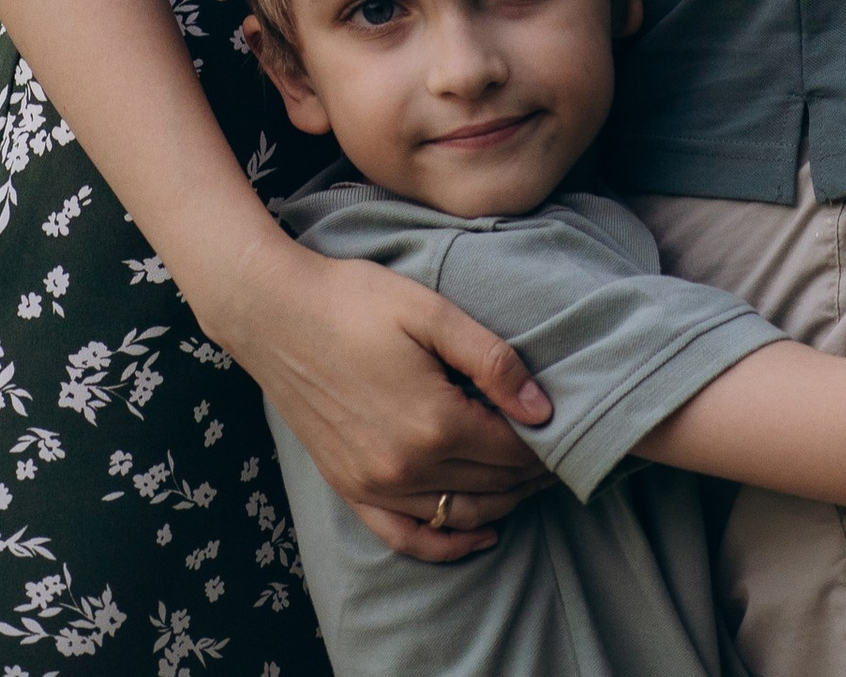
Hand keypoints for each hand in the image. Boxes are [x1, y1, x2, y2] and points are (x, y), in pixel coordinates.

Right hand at [213, 236, 554, 560]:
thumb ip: (491, 359)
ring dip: (502, 504)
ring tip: (530, 481)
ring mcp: (374, 485)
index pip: (511, 450)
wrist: (276, 313)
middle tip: (560, 454)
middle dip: (531, 473)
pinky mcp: (350, 488)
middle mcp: (405, 467)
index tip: (569, 429)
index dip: (546, 443)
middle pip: (491, 485)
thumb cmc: (353, 301)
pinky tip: (478, 533)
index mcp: (433, 422)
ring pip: (458, 516)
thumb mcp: (430, 312)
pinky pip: (407, 537)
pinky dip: (447, 545)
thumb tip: (542, 408)